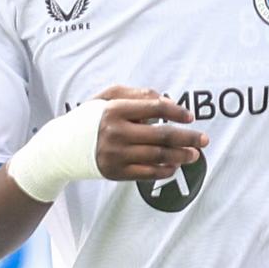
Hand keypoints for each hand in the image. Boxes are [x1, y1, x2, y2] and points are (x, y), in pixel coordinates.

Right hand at [91, 86, 209, 182]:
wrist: (63, 146)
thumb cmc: (92, 117)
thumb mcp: (109, 96)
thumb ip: (138, 94)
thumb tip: (167, 101)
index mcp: (115, 109)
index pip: (155, 108)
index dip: (177, 112)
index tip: (190, 116)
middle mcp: (116, 132)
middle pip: (162, 135)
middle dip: (188, 138)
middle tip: (205, 139)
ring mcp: (116, 155)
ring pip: (158, 156)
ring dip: (181, 156)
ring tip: (195, 154)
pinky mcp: (116, 173)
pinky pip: (147, 173)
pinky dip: (165, 170)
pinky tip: (175, 166)